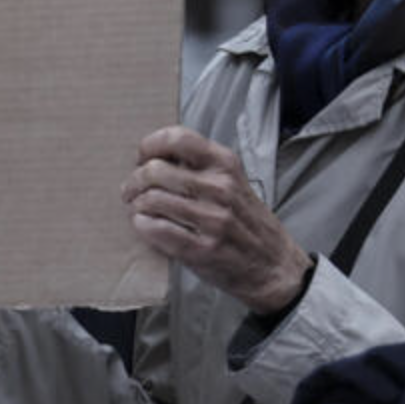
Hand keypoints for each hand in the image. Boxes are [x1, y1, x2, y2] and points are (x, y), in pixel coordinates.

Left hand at [123, 126, 311, 315]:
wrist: (274, 265)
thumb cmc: (246, 222)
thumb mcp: (233, 181)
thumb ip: (200, 167)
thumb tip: (153, 157)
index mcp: (226, 164)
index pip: (177, 138)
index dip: (149, 145)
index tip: (142, 157)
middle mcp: (220, 187)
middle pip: (156, 170)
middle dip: (134, 180)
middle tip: (130, 190)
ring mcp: (213, 219)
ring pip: (152, 199)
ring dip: (136, 205)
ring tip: (137, 209)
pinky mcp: (203, 249)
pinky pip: (157, 229)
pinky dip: (142, 225)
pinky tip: (143, 225)